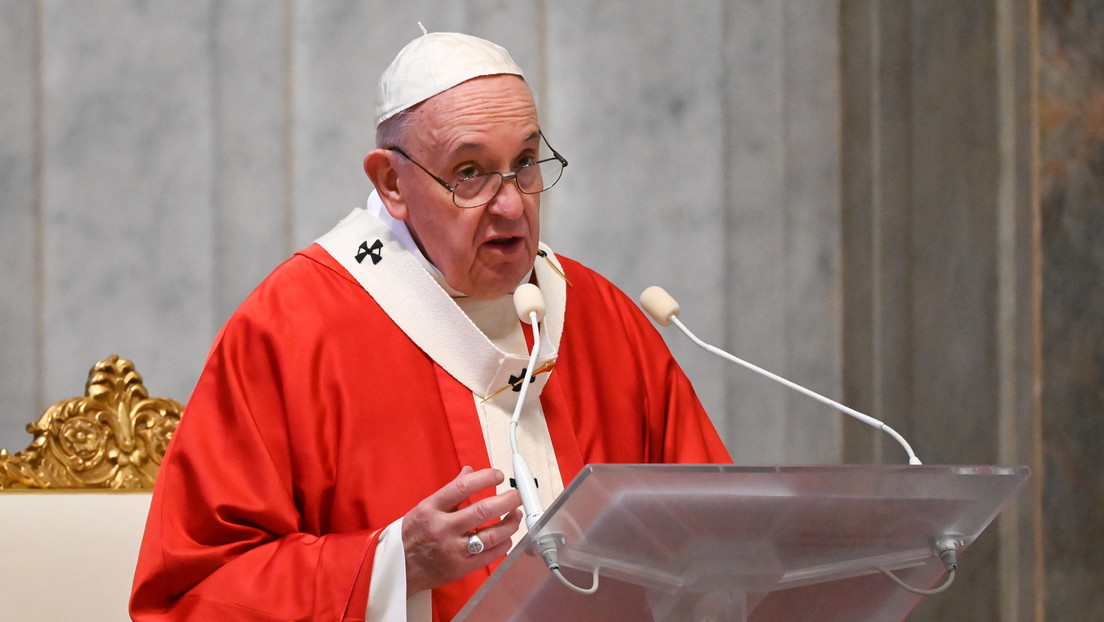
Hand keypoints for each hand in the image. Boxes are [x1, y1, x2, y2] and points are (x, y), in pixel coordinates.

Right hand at [402, 466, 522, 595]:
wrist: (399, 568)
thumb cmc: (413, 535)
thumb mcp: (425, 507)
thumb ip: (451, 490)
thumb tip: (470, 471)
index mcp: (431, 508)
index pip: (463, 487)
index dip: (485, 478)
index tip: (498, 475)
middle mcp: (443, 527)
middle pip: (483, 511)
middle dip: (507, 500)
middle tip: (517, 496)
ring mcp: (453, 549)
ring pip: (492, 535)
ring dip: (510, 523)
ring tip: (516, 515)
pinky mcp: (461, 567)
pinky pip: (490, 555)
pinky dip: (504, 544)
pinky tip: (507, 536)